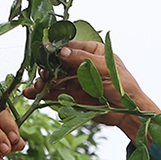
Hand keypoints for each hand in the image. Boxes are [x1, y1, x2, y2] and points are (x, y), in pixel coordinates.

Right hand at [22, 40, 158, 141]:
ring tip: (36, 87)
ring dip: (42, 81)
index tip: (43, 52)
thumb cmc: (123, 86)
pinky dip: (42, 93)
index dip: (55, 49)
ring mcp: (75, 80)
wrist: (128, 112)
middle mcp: (80, 65)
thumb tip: (62, 52)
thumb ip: (83, 60)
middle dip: (46, 67)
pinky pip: (54, 92)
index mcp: (91, 52)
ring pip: (53, 78)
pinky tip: (32, 93)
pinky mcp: (71, 96)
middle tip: (42, 74)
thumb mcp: (105, 69)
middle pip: (57, 62)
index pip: (69, 47)